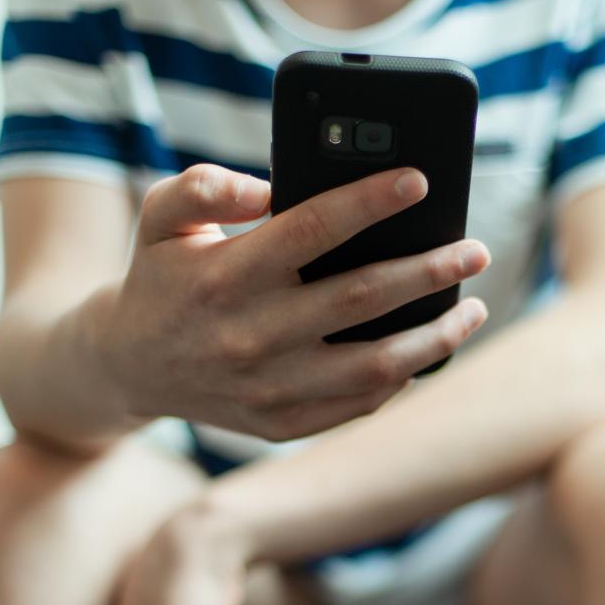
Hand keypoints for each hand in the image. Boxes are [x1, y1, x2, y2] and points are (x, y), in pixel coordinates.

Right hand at [89, 163, 490, 440]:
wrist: (128, 366)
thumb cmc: (161, 277)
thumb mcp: (159, 217)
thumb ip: (202, 187)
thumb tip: (267, 185)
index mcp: (225, 276)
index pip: (313, 229)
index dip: (371, 202)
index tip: (420, 182)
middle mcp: (250, 335)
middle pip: (362, 298)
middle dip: (430, 271)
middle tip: (476, 250)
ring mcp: (269, 388)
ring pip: (375, 366)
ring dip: (435, 337)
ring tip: (474, 309)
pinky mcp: (281, 423)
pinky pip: (358, 405)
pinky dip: (401, 380)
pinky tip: (427, 350)